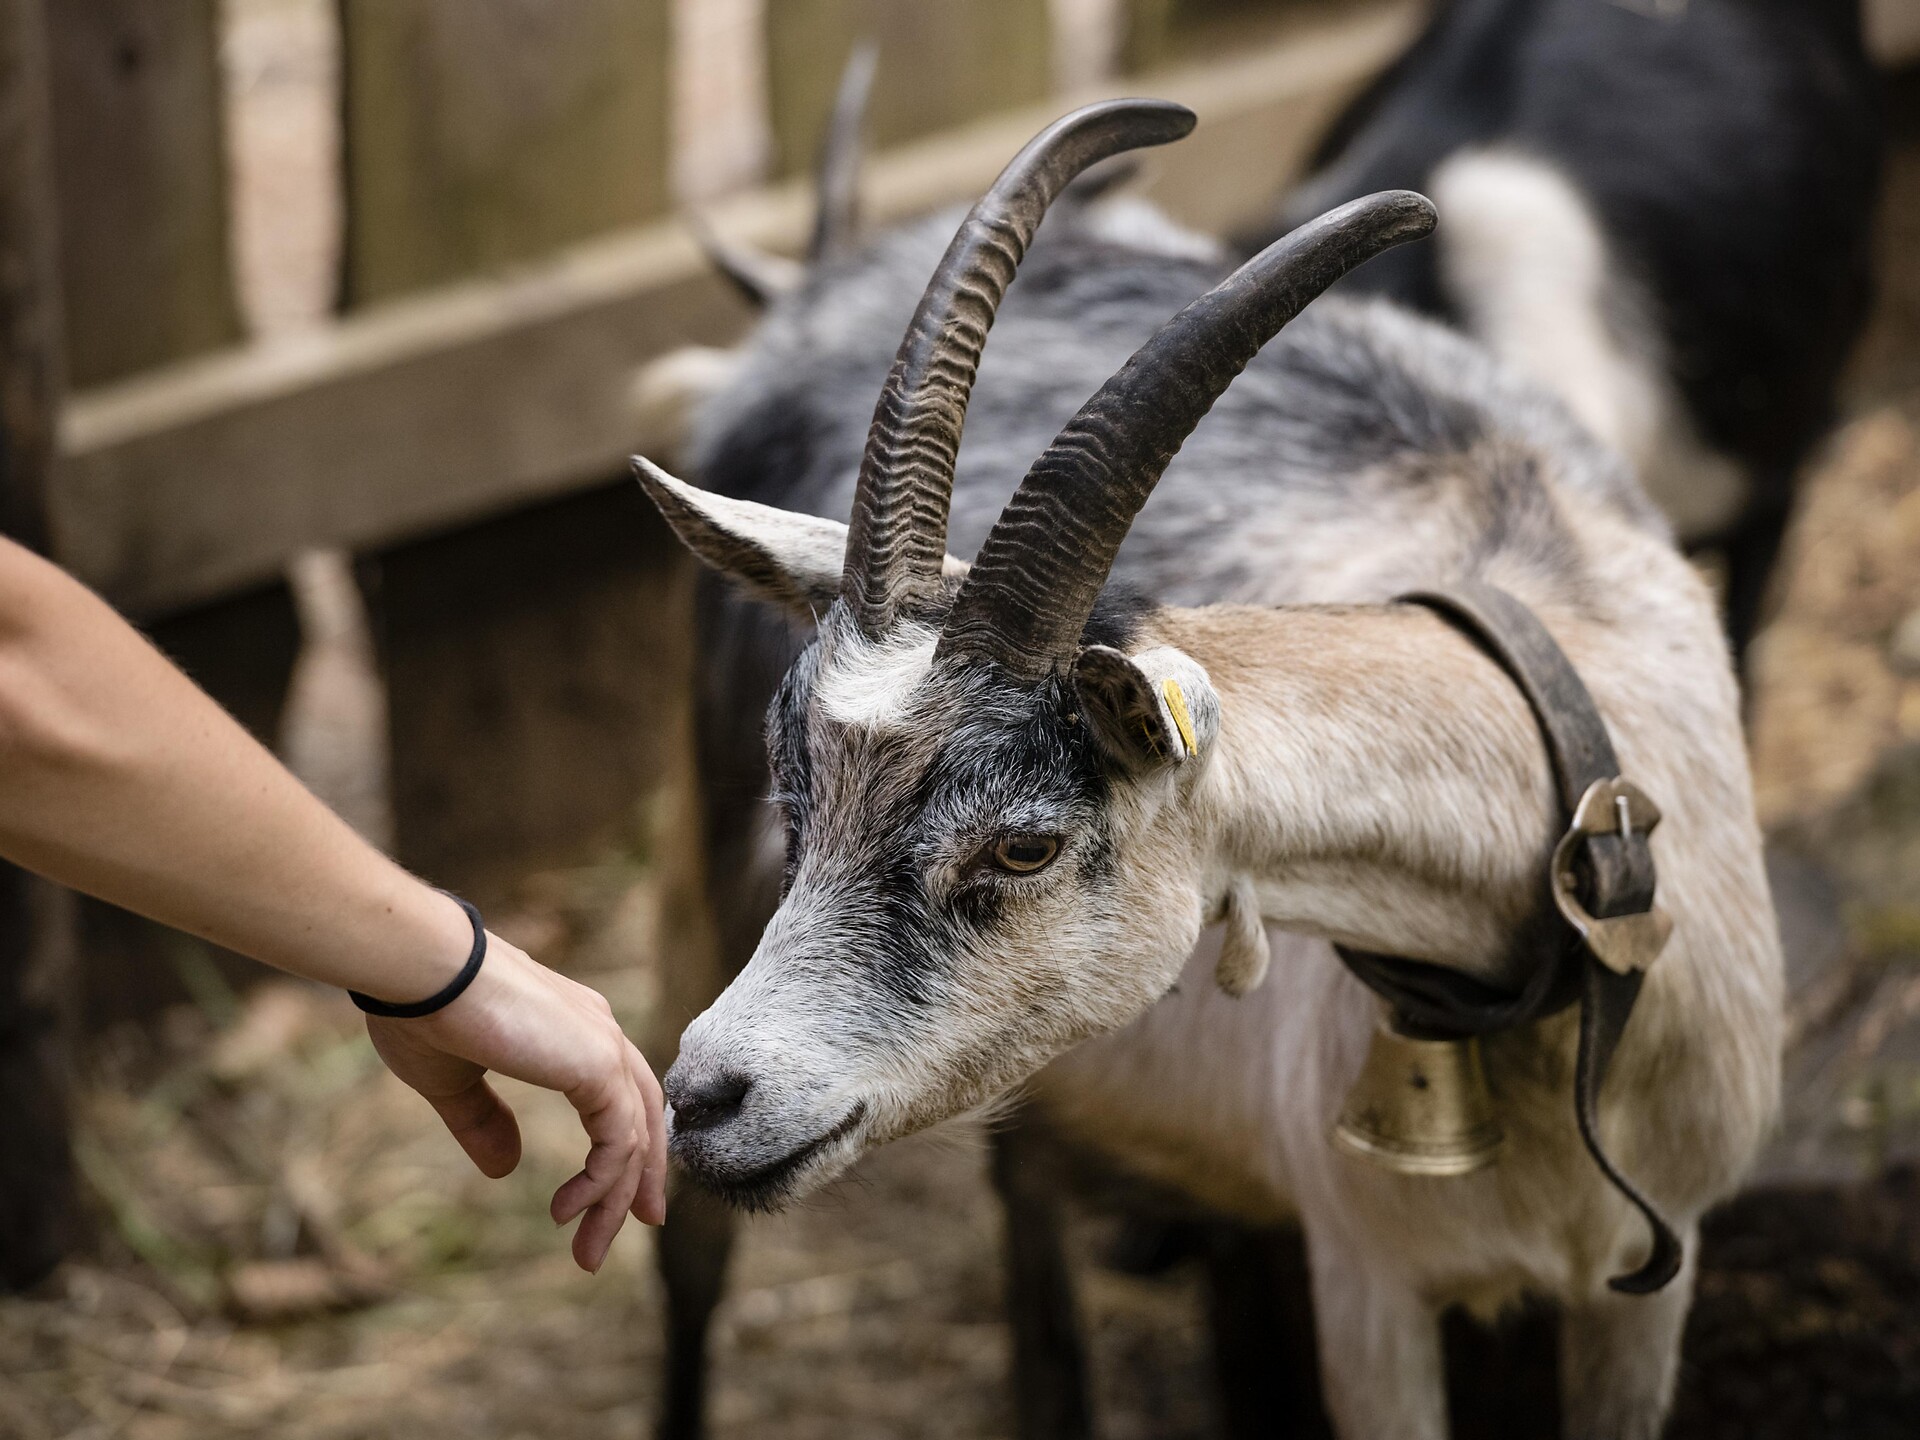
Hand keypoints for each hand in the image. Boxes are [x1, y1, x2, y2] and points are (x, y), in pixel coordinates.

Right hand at [365, 937, 665, 1271]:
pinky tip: (566, 1211)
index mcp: (571, 1028)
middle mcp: (598, 1031)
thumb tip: (506, 1169)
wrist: (420, 969)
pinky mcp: (597, 1064)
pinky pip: (618, 1140)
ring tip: (587, 1252)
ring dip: (612, 1200)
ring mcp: (603, 1045)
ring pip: (632, 1138)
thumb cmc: (424, 1012)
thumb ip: (484, 1122)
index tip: (611, 1195)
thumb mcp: (453, 1081)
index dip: (624, 1144)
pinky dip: (601, 1182)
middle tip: (635, 1227)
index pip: (619, 1093)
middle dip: (636, 1180)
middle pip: (640, 1118)